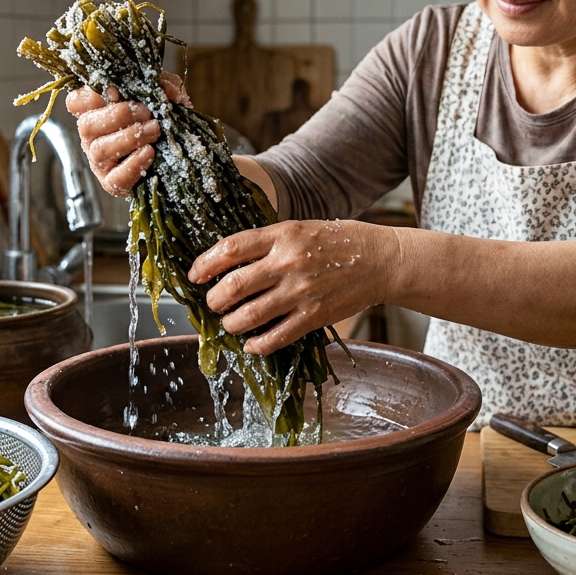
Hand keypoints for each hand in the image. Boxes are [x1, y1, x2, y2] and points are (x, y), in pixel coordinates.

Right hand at [66, 71, 190, 196]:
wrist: (175, 160)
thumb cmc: (159, 123)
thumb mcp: (162, 98)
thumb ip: (164, 85)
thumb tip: (168, 90)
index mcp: (95, 113)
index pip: (75, 102)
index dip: (90, 95)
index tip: (116, 91)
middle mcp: (92, 138)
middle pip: (86, 125)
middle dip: (118, 115)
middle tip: (147, 113)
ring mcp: (99, 162)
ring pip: (100, 150)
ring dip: (129, 137)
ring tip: (154, 130)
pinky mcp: (113, 183)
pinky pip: (116, 177)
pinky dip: (134, 164)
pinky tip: (150, 152)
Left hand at [188, 220, 399, 354]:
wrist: (380, 260)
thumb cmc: (338, 242)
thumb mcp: (299, 229)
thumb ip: (267, 243)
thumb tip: (227, 262)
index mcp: (282, 235)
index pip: (230, 248)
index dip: (205, 264)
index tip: (195, 275)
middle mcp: (288, 262)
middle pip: (233, 286)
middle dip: (213, 300)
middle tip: (213, 303)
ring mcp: (301, 292)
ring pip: (248, 316)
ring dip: (230, 324)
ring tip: (230, 322)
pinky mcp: (314, 316)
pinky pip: (275, 338)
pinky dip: (256, 345)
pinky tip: (251, 344)